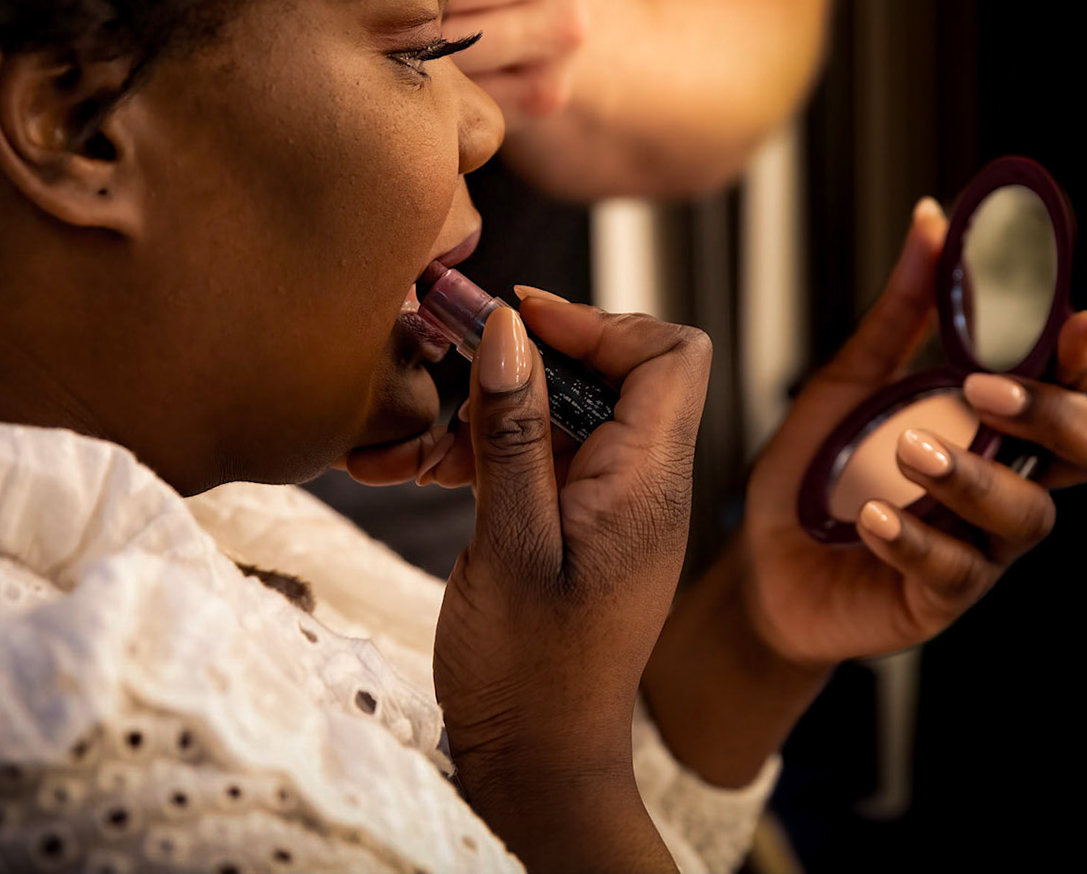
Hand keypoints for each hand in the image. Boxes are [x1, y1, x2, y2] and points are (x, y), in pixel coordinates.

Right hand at [432, 299, 707, 872]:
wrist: (536, 767)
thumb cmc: (529, 673)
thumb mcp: (509, 541)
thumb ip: (513, 431)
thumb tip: (509, 328)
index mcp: (648, 480)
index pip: (668, 351)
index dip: (596, 319)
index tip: (515, 321)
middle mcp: (642, 485)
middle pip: (610, 372)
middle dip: (524, 361)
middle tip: (447, 364)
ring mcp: (610, 507)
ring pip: (564, 414)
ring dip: (491, 413)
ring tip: (418, 445)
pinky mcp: (574, 528)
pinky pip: (542, 460)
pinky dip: (486, 453)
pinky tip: (425, 472)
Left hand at [738, 199, 1086, 666]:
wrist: (761, 567)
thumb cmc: (820, 474)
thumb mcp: (850, 380)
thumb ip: (899, 311)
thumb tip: (932, 219)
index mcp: (1000, 427)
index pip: (1074, 387)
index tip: (1081, 320)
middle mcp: (1008, 482)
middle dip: (1058, 414)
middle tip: (984, 388)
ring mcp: (982, 546)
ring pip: (1026, 514)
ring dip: (974, 475)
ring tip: (908, 449)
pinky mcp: (940, 599)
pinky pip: (954, 572)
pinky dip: (918, 538)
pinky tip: (876, 518)